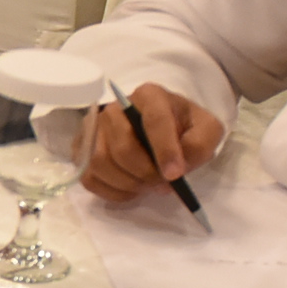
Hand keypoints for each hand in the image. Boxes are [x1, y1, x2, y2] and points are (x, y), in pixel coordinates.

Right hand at [76, 84, 225, 204]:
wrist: (158, 126)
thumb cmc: (181, 126)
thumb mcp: (205, 128)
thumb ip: (200, 144)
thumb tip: (179, 168)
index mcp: (150, 96)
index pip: (153, 120)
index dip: (164, 150)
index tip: (175, 175)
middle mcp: (115, 108)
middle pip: (123, 148)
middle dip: (146, 173)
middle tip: (162, 185)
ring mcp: (94, 129)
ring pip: (102, 164)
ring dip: (129, 184)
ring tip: (148, 185)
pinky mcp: (81, 150)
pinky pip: (90, 178)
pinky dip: (113, 191)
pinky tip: (131, 187)